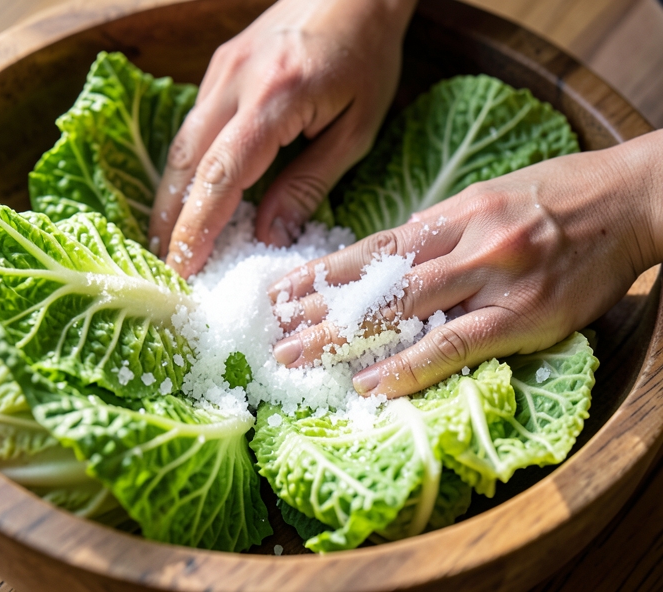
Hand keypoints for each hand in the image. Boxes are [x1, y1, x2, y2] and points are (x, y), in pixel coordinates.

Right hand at [149, 0, 416, 276]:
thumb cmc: (366, 57)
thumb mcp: (356, 129)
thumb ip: (310, 184)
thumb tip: (269, 236)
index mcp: (276, 97)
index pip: (222, 174)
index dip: (198, 226)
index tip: (184, 268)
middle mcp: (235, 80)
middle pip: (185, 162)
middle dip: (170, 220)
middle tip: (166, 267)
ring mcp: (220, 70)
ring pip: (180, 145)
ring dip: (171, 197)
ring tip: (170, 242)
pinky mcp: (218, 69)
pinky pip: (193, 127)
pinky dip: (186, 169)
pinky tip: (189, 197)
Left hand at [268, 129, 662, 396]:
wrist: (631, 201)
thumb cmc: (559, 198)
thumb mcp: (490, 196)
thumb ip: (440, 226)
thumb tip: (395, 247)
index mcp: (453, 213)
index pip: (371, 248)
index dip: (322, 272)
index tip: (280, 292)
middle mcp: (464, 241)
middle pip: (376, 280)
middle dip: (318, 309)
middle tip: (273, 333)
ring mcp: (494, 277)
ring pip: (404, 310)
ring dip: (344, 336)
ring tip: (298, 356)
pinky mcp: (525, 316)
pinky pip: (456, 345)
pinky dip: (409, 366)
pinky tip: (371, 384)